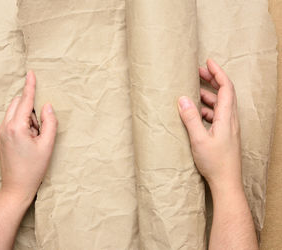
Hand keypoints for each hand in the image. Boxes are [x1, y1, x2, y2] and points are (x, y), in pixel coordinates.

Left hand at [0, 71, 57, 203]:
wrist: (16, 188)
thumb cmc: (33, 168)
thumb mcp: (47, 145)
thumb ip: (50, 123)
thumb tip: (47, 106)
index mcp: (16, 127)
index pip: (25, 100)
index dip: (30, 86)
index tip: (30, 72)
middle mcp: (5, 127)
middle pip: (17, 104)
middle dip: (30, 108)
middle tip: (41, 127)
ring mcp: (0, 132)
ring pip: (15, 112)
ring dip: (27, 117)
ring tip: (36, 137)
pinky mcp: (0, 138)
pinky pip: (12, 121)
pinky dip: (23, 124)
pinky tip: (30, 139)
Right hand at [177, 59, 241, 193]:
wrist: (226, 182)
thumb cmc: (215, 163)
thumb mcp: (199, 139)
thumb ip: (191, 119)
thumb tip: (182, 99)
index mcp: (227, 118)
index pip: (226, 88)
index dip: (218, 73)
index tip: (208, 62)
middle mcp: (231, 120)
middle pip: (225, 93)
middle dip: (213, 79)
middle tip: (199, 71)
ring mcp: (229, 127)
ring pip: (221, 104)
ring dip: (209, 94)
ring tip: (193, 91)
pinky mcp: (225, 134)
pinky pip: (218, 115)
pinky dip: (207, 108)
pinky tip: (197, 112)